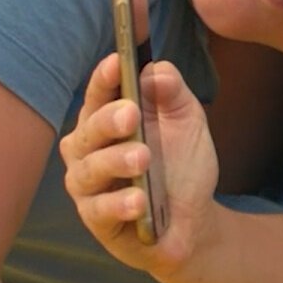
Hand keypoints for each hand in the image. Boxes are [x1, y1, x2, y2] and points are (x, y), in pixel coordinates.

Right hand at [60, 55, 222, 281]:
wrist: (194, 219)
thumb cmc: (180, 164)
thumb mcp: (187, 121)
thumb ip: (173, 93)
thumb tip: (156, 71)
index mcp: (106, 118)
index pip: (99, 93)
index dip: (105, 77)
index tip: (117, 62)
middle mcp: (88, 149)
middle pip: (89, 129)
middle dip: (108, 120)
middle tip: (130, 114)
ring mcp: (89, 186)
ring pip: (89, 170)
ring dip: (115, 161)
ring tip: (142, 158)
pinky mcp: (97, 220)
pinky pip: (99, 211)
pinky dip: (119, 204)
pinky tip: (138, 200)